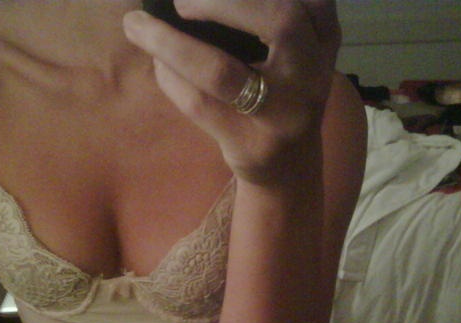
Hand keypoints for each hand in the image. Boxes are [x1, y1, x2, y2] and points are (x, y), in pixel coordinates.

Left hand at [123, 0, 340, 185]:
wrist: (289, 168)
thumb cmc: (282, 93)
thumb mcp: (298, 49)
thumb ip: (275, 12)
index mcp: (323, 39)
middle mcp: (311, 74)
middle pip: (277, 21)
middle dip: (220, 0)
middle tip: (179, 0)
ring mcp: (282, 113)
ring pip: (221, 71)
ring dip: (171, 44)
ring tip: (138, 25)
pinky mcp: (250, 143)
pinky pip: (199, 105)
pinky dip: (170, 78)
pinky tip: (157, 62)